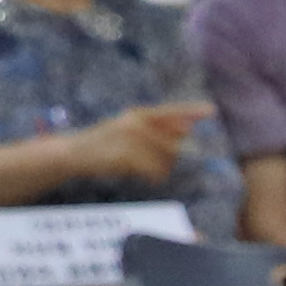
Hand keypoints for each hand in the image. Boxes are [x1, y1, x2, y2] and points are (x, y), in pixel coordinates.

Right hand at [62, 99, 208, 190]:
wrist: (74, 153)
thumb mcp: (130, 131)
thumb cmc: (105, 145)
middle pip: (174, 142)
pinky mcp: (127, 154)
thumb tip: (187, 130)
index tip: (212, 110)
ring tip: (141, 168)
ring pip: (166, 158)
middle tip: (153, 164)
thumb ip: (157, 130)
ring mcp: (131, 136)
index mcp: (138, 114)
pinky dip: (152, 175)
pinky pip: (154, 169)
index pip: (170, 110)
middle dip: (171, 157)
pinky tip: (140, 175)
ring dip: (160, 168)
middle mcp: (136, 121)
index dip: (191, 110)